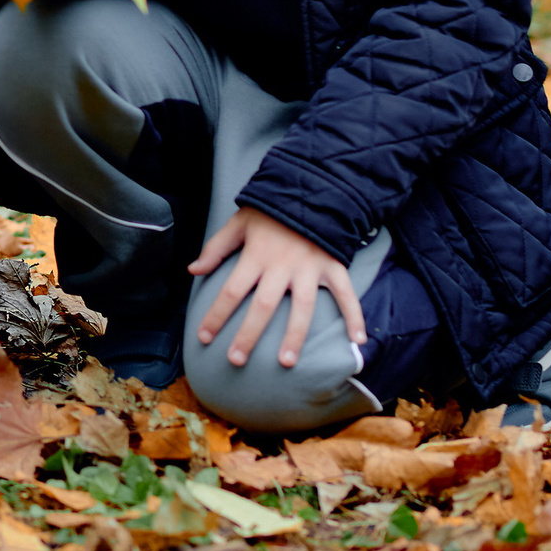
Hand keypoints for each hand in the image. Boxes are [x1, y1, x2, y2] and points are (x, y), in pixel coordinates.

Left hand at [188, 207, 365, 370]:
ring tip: (286, 362)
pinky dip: (354, 317)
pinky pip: (346, 295)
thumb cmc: (270, 210)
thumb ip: (216, 248)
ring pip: (303, 307)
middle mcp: (283, 265)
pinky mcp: (333, 267)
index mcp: (257, 255)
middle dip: (249, 334)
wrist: (310, 189)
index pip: (232, 291)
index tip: (203, 337)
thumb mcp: (238, 223)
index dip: (216, 315)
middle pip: (264, 306)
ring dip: (294, 336)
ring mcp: (310, 268)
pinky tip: (356, 341)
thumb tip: (193, 270)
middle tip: (236, 360)